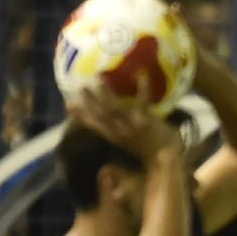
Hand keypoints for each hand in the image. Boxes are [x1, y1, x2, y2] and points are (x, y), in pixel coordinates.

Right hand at [66, 86, 180, 163]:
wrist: (167, 159)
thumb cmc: (150, 153)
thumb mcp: (129, 150)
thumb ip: (118, 144)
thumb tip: (105, 152)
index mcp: (114, 138)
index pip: (93, 125)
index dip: (81, 115)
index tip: (69, 103)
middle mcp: (119, 132)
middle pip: (101, 114)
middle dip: (90, 101)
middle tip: (81, 86)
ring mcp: (132, 126)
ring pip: (115, 109)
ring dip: (107, 93)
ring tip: (100, 78)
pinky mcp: (147, 121)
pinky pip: (143, 103)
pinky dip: (143, 89)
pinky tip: (142, 76)